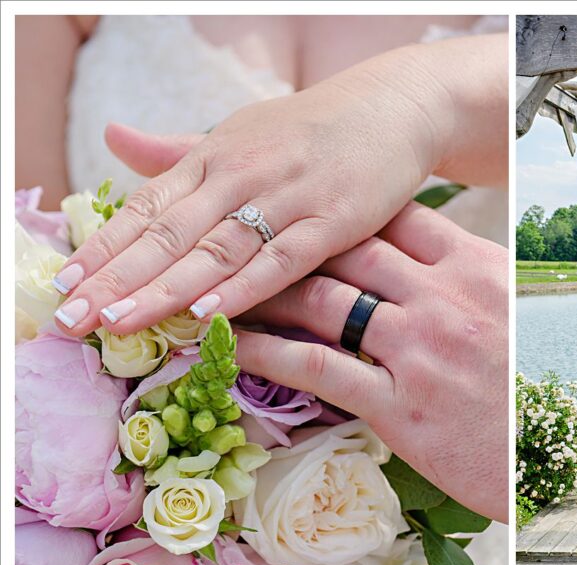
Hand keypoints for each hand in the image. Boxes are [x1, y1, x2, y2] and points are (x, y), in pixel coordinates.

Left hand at [50, 34, 506, 337]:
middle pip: (168, 233)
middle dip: (117, 278)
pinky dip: (245, 286)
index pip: (145, 207)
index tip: (64, 285)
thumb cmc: (313, 129)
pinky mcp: (332, 220)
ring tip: (122, 323)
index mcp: (213, 156)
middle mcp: (240, 173)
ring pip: (215, 250)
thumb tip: (113, 137)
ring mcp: (286, 197)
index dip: (102, 247)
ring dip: (166, 289)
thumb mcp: (240, 133)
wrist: (392, 108)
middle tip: (75, 319)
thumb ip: (179, 151)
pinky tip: (211, 313)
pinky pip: (282, 259)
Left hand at [233, 202, 507, 522]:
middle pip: (348, 247)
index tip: (306, 208)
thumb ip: (467, 284)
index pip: (397, 216)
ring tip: (219, 286)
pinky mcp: (396, 405)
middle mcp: (443, 300)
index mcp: (476, 271)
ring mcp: (417, 351)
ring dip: (263, 289)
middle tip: (243, 238)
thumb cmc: (531, 387)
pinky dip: (263, 350)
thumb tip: (423, 262)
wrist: (547, 458)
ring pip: (322, 299)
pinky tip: (229, 342)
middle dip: (291, 240)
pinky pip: (315, 366)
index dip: (346, 208)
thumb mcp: (514, 316)